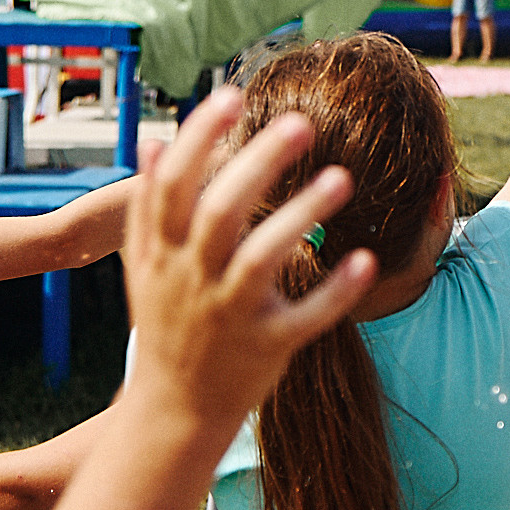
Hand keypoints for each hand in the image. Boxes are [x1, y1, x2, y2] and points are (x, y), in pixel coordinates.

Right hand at [124, 86, 376, 426]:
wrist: (171, 415)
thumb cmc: (166, 328)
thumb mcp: (144, 269)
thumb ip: (148, 207)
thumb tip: (151, 143)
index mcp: (162, 255)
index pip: (173, 184)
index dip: (197, 137)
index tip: (231, 94)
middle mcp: (192, 280)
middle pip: (220, 211)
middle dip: (257, 163)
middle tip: (301, 123)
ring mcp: (229, 316)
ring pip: (262, 259)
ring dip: (302, 216)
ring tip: (344, 178)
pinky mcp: (267, 348)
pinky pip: (305, 317)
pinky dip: (334, 290)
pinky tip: (365, 260)